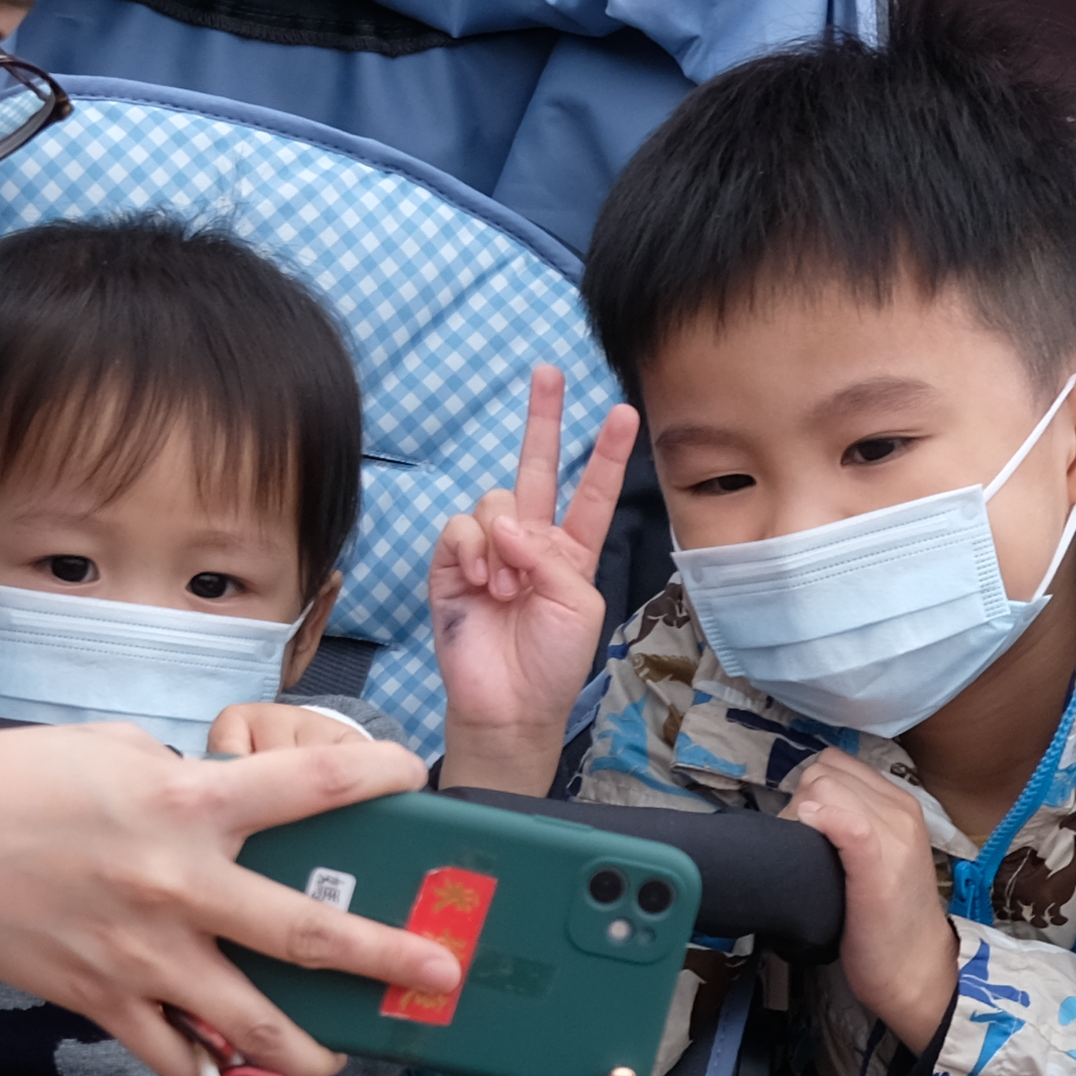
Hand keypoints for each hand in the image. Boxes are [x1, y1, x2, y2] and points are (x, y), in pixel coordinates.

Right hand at [0, 625, 444, 1075]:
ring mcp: (139, 953)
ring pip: (245, 1020)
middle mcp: (176, 883)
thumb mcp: (118, 750)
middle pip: (305, 934)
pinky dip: (202, 1067)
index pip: (308, 785)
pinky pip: (168, 1050)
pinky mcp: (97, 998)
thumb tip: (229, 804)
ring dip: (304, 1048)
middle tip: (442, 975)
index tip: (416, 775)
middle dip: (385, 959)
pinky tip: (231, 1075)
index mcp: (186, 801)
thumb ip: (185, 782)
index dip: (374, 778)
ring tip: (340, 1063)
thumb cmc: (15, 776)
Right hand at [434, 368, 636, 792]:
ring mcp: (489, 549)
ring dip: (503, 540)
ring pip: (494, 500)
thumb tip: (507, 526)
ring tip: (506, 587)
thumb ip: (553, 558)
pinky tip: (482, 579)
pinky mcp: (451, 564)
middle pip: (536, 467)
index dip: (606, 453)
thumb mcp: (579, 605)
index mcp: (572, 550)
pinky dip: (473, 548)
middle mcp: (531, 540)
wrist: (509, 703)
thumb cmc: (552, 662)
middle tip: (548, 372)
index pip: (591, 491)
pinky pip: (460, 527)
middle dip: (543, 419)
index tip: (624, 412)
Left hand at [782, 745, 959, 1052]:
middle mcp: (901, 808)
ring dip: (799, 814)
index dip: (810, 790)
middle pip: (825, 769)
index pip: (837, 764)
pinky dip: (817, 818)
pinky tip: (808, 841)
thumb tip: (803, 811)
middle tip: (801, 846)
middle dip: (800, 799)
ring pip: (823, 784)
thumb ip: (850, 826)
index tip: (805, 831)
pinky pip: (841, 816)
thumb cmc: (887, 924)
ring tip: (804, 856)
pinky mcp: (877, 860)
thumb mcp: (876, 860)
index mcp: (900, 805)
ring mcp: (893, 832)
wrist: (915, 972)